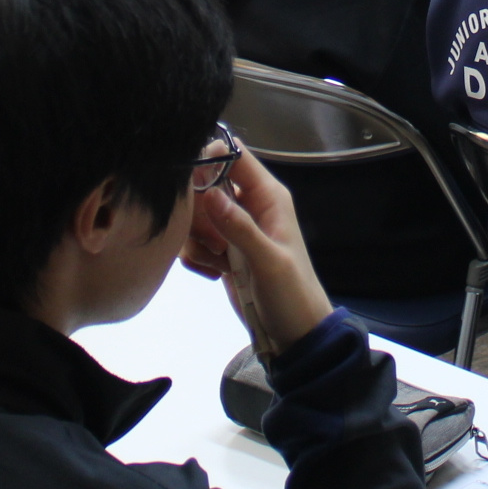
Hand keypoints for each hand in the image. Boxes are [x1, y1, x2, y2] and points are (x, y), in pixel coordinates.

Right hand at [182, 147, 332, 356]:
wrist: (295, 333)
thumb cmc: (291, 294)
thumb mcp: (269, 261)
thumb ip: (239, 227)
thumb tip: (208, 192)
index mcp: (268, 196)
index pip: (234, 155)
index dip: (208, 161)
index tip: (193, 190)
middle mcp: (249, 206)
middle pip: (205, 185)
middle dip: (199, 214)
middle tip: (214, 242)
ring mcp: (234, 229)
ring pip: (195, 215)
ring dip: (197, 239)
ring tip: (219, 261)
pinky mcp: (222, 250)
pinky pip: (194, 240)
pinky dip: (197, 256)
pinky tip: (215, 273)